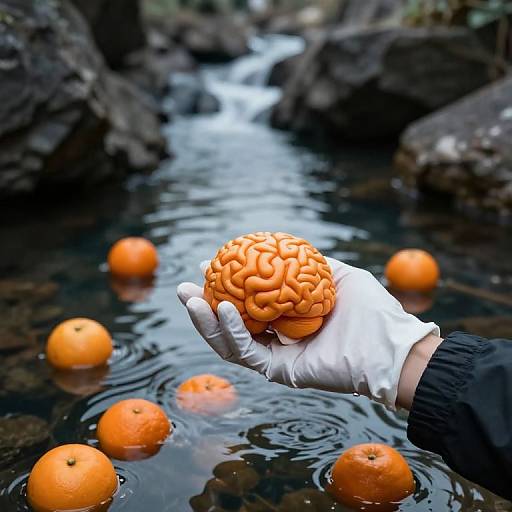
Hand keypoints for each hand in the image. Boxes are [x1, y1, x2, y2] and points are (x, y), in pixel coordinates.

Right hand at [177, 258, 438, 407]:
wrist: (390, 345)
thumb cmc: (371, 309)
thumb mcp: (337, 274)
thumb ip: (309, 261)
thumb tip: (281, 244)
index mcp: (287, 317)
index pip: (247, 302)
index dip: (224, 284)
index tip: (207, 264)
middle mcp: (278, 337)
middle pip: (230, 324)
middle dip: (202, 307)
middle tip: (182, 287)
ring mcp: (277, 356)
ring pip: (229, 341)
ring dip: (205, 321)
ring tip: (189, 298)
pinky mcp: (280, 372)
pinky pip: (248, 352)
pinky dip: (233, 331)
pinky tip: (224, 309)